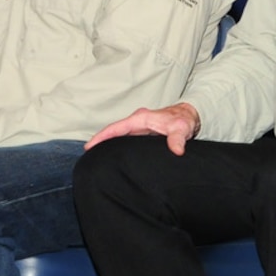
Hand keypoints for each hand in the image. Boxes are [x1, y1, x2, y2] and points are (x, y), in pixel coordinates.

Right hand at [86, 103, 200, 155]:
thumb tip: (176, 150)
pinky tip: (112, 157)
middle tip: (86, 156)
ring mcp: (138, 128)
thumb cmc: (184, 120)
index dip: (101, 137)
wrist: (189, 117)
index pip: (116, 128)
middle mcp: (137, 122)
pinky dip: (116, 146)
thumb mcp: (182, 129)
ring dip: (107, 145)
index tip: (89, 146)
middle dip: (99, 142)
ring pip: (118, 137)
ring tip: (95, 158)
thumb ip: (178, 139)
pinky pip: (125, 140)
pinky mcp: (142, 134)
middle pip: (113, 132)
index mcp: (140, 119)